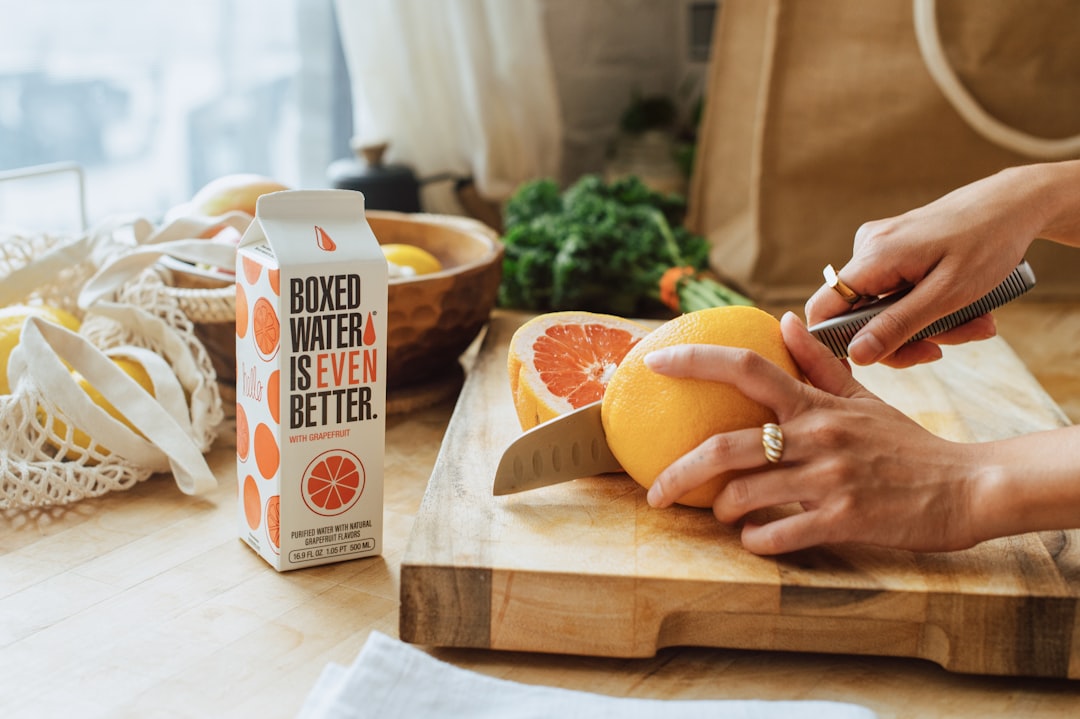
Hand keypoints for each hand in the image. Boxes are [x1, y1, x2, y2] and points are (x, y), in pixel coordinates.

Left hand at [644, 312, 983, 553]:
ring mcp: (829, 479)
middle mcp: (817, 436)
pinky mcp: (843, 519)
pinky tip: (754, 538)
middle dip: (680, 472)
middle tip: (656, 490)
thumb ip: (819, 363)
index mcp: (816, 404)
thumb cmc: (907, 444)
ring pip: (746, 493)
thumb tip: (784, 321)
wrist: (966, 486)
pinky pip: (779, 534)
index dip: (696, 361)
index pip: (748, 368)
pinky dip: (756, 539)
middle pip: (727, 446)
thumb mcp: (864, 398)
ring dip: (722, 508)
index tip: (654, 362)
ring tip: (722, 512)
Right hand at [804, 167, 1043, 366]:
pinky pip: (896, 291)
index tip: (876, 360)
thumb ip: (898, 325)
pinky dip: (926, 307)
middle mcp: (868, 248)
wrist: (1013, 203)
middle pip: (858, 314)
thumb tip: (856, 355)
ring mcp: (879, 247)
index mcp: (874, 256)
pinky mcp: (893, 249)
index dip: (837, 342)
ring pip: (882, 307)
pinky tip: (960, 307)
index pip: (823, 309)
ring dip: (924, 325)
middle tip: (944, 347)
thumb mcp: (948, 294)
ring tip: (973, 324)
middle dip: (903, 337)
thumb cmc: (988, 243)